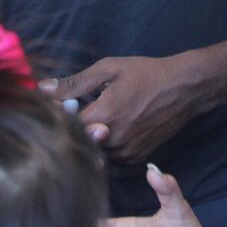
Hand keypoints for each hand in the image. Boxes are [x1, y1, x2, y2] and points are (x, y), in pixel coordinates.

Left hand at [43, 54, 201, 162]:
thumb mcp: (108, 69)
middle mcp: (115, 139)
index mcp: (104, 115)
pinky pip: (112, 155)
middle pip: (80, 141)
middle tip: (82, 108)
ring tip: (101, 114)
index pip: (66, 126)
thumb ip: (74, 83)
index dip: (59, 116)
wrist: (183, 88)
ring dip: (92, 136)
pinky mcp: (138, 156)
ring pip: (96, 150)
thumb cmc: (146, 73)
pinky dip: (108, 142)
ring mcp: (128, 151)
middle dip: (76, 127)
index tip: (63, 104)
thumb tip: (42, 88)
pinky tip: (115, 124)